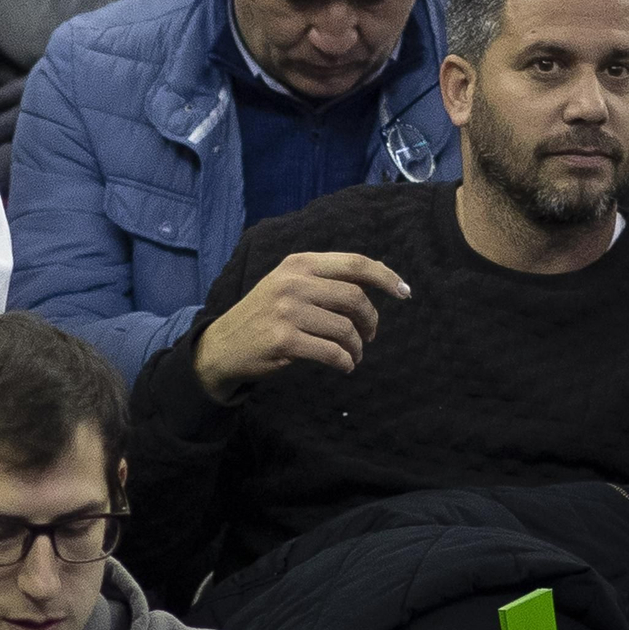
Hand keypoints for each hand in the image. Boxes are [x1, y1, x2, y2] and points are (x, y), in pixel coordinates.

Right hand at [193, 252, 410, 395]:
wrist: (223, 345)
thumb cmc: (264, 315)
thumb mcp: (287, 284)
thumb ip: (324, 278)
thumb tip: (377, 275)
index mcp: (298, 264)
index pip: (354, 263)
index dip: (385, 276)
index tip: (405, 291)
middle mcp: (293, 282)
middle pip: (355, 298)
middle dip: (371, 320)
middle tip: (369, 335)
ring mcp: (287, 311)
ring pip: (345, 329)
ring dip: (356, 347)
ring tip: (352, 355)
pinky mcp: (284, 340)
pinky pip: (332, 353)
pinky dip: (345, 362)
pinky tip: (343, 366)